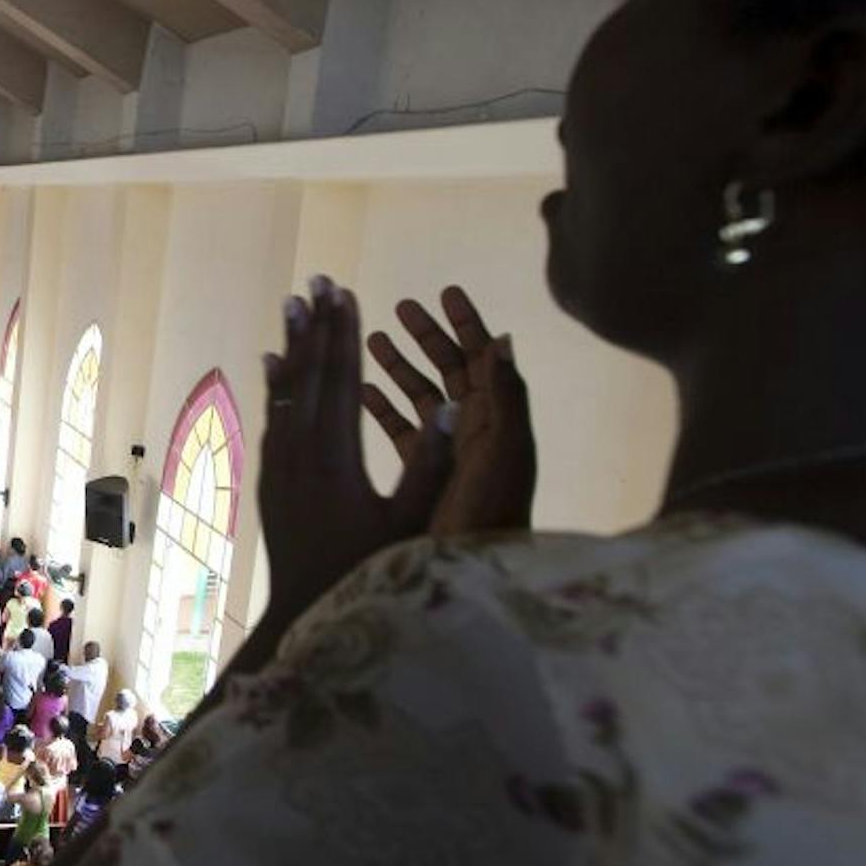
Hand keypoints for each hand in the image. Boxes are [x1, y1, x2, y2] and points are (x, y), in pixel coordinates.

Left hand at [259, 277, 455, 626]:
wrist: (302, 610)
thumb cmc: (365, 572)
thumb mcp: (407, 526)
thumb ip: (429, 468)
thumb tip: (449, 407)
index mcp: (336, 457)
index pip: (342, 380)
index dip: (344, 334)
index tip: (345, 293)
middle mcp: (299, 452)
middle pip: (308, 374)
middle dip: (314, 324)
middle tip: (315, 280)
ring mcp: (279, 463)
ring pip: (286, 390)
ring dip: (292, 344)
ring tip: (293, 304)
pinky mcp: (269, 477)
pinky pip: (273, 416)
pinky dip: (276, 383)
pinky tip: (273, 363)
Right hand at [361, 286, 534, 536]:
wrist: (473, 574)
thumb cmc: (491, 515)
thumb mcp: (502, 452)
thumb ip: (505, 397)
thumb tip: (503, 338)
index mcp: (495, 421)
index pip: (482, 361)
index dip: (466, 325)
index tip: (445, 291)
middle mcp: (473, 431)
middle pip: (450, 372)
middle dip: (428, 337)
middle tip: (402, 305)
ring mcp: (449, 453)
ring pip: (422, 398)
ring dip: (400, 368)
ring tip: (373, 339)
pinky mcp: (426, 476)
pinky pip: (403, 433)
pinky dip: (384, 410)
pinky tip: (360, 392)